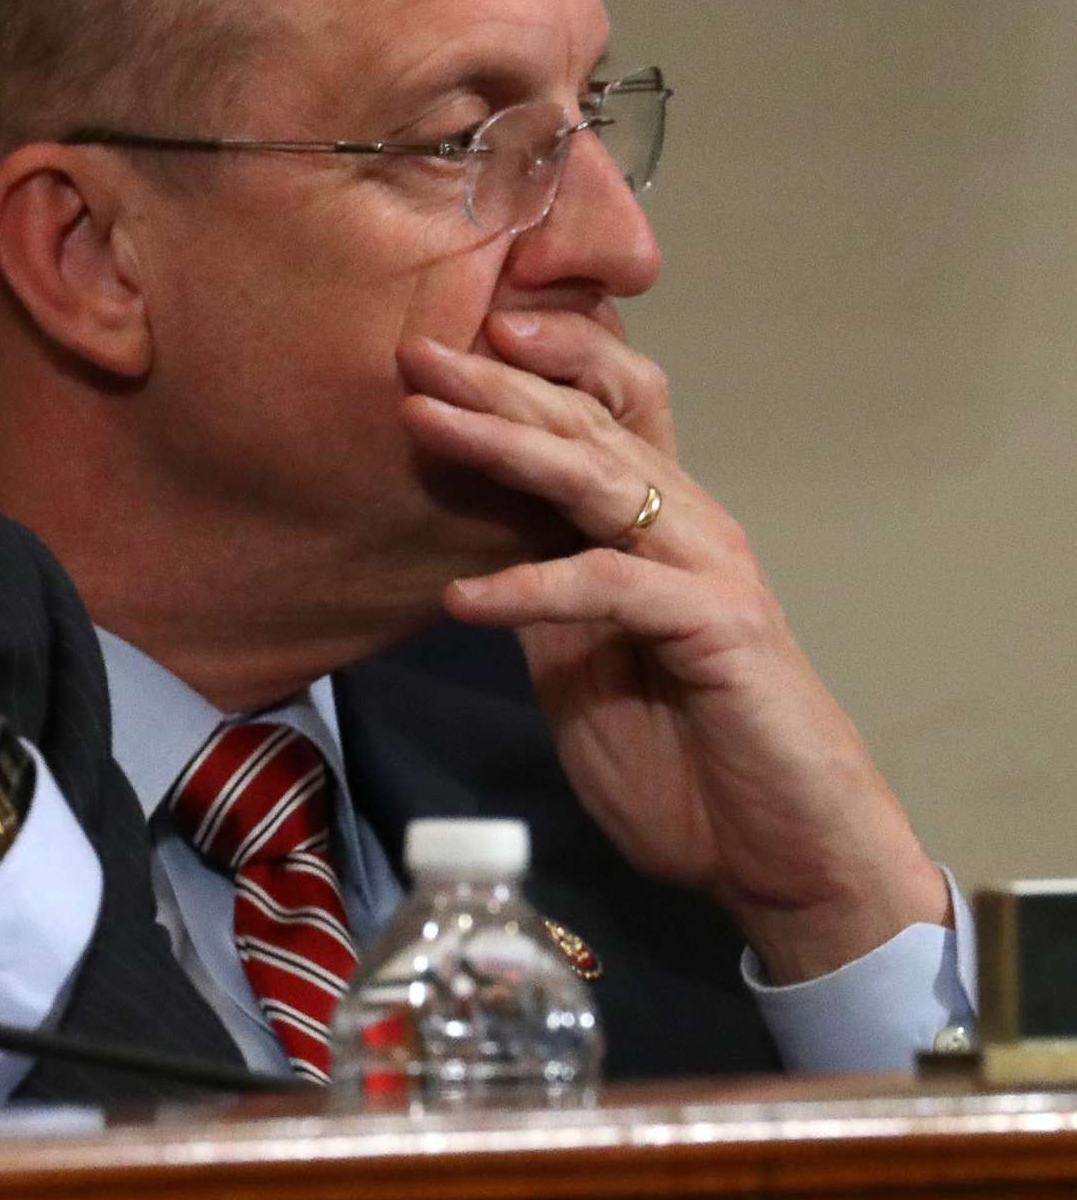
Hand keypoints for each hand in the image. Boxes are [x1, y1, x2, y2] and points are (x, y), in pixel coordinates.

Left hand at [394, 310, 947, 981]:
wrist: (782, 854)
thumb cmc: (686, 766)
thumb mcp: (578, 669)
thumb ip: (539, 603)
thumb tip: (470, 556)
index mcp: (652, 530)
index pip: (596, 418)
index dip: (529, 372)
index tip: (443, 345)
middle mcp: (686, 528)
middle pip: (588, 425)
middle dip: (498, 383)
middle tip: (416, 351)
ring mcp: (706, 568)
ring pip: (597, 479)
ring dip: (504, 445)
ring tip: (423, 421)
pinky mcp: (718, 624)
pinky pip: (608, 586)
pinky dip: (530, 587)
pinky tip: (462, 599)